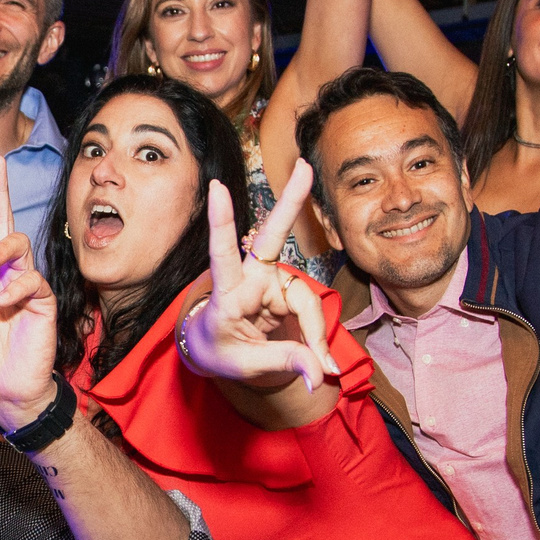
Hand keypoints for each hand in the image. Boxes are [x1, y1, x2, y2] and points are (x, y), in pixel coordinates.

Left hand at [178, 162, 339, 392]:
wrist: (216, 350)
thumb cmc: (221, 351)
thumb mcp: (245, 364)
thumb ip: (285, 362)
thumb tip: (321, 372)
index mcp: (226, 293)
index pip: (222, 254)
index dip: (221, 222)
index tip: (217, 188)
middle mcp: (250, 279)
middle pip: (272, 237)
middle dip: (291, 201)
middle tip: (305, 167)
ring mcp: (271, 281)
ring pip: (304, 297)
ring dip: (315, 332)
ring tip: (323, 365)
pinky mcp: (286, 290)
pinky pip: (310, 310)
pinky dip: (318, 337)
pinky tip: (322, 361)